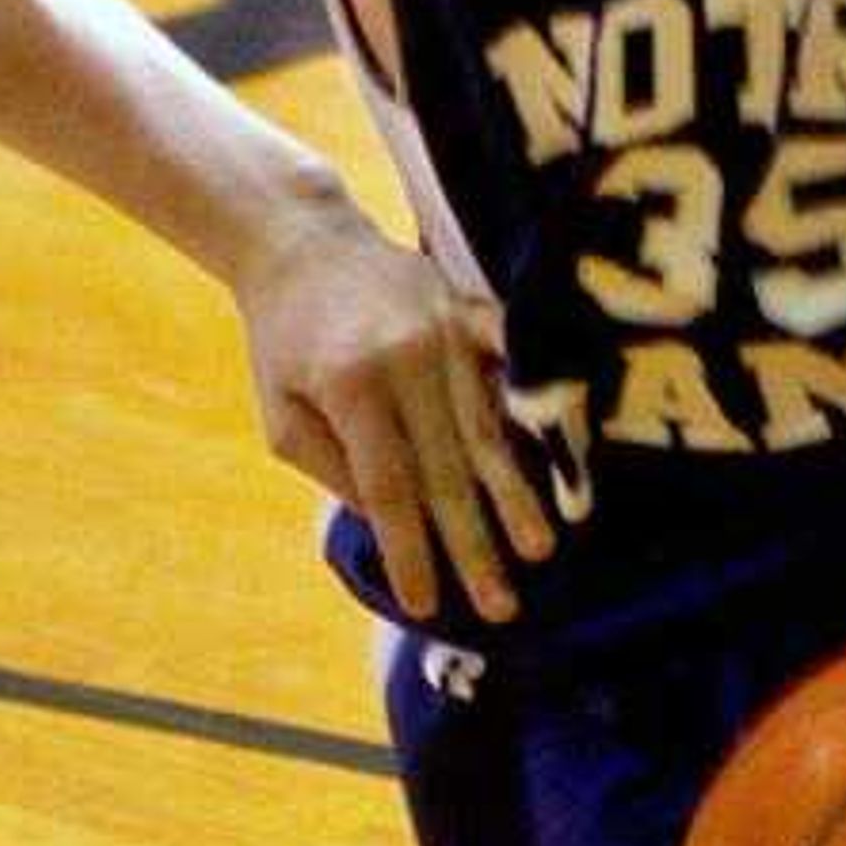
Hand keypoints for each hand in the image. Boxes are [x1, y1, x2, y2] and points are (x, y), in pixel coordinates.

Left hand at [227, 189, 556, 627]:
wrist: (302, 241)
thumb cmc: (285, 341)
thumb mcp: (280, 413)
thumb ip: (334, 469)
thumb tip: (392, 524)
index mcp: (350, 387)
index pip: (389, 488)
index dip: (411, 549)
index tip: (428, 604)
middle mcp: (404, 358)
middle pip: (447, 470)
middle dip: (474, 543)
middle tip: (501, 603)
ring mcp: (444, 329)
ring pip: (488, 427)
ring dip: (515, 493)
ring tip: (539, 546)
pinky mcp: (469, 308)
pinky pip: (512, 365)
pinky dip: (537, 410)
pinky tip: (565, 452)